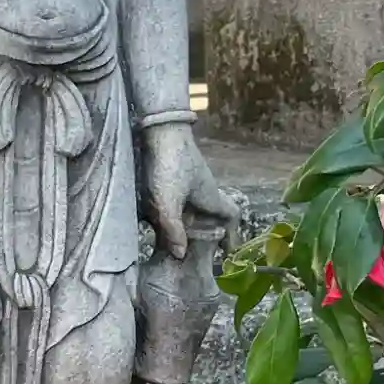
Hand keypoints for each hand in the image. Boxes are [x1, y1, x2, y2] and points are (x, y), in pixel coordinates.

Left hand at [141, 123, 234, 258]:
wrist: (157, 129)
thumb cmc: (169, 165)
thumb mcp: (168, 202)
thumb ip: (173, 230)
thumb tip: (180, 254)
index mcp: (210, 197)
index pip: (231, 216)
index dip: (232, 233)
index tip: (226, 250)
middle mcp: (203, 190)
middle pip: (210, 215)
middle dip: (203, 233)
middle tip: (192, 251)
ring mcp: (188, 181)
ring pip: (192, 207)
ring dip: (184, 223)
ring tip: (169, 239)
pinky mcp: (173, 175)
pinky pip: (176, 199)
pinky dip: (168, 211)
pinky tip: (151, 218)